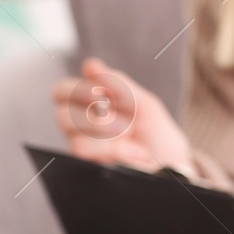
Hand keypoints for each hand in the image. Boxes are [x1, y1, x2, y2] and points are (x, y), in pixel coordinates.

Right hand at [52, 57, 192, 171]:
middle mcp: (81, 128)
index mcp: (92, 107)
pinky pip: (85, 152)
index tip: (101, 94)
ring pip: (74, 136)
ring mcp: (84, 149)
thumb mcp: (145, 105)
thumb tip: (90, 64)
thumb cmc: (157, 136)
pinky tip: (134, 153)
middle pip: (62, 114)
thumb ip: (117, 84)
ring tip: (133, 139)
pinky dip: (114, 149)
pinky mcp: (87, 168)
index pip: (62, 92)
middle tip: (123, 122)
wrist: (172, 168)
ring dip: (107, 132)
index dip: (76, 89)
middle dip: (96, 116)